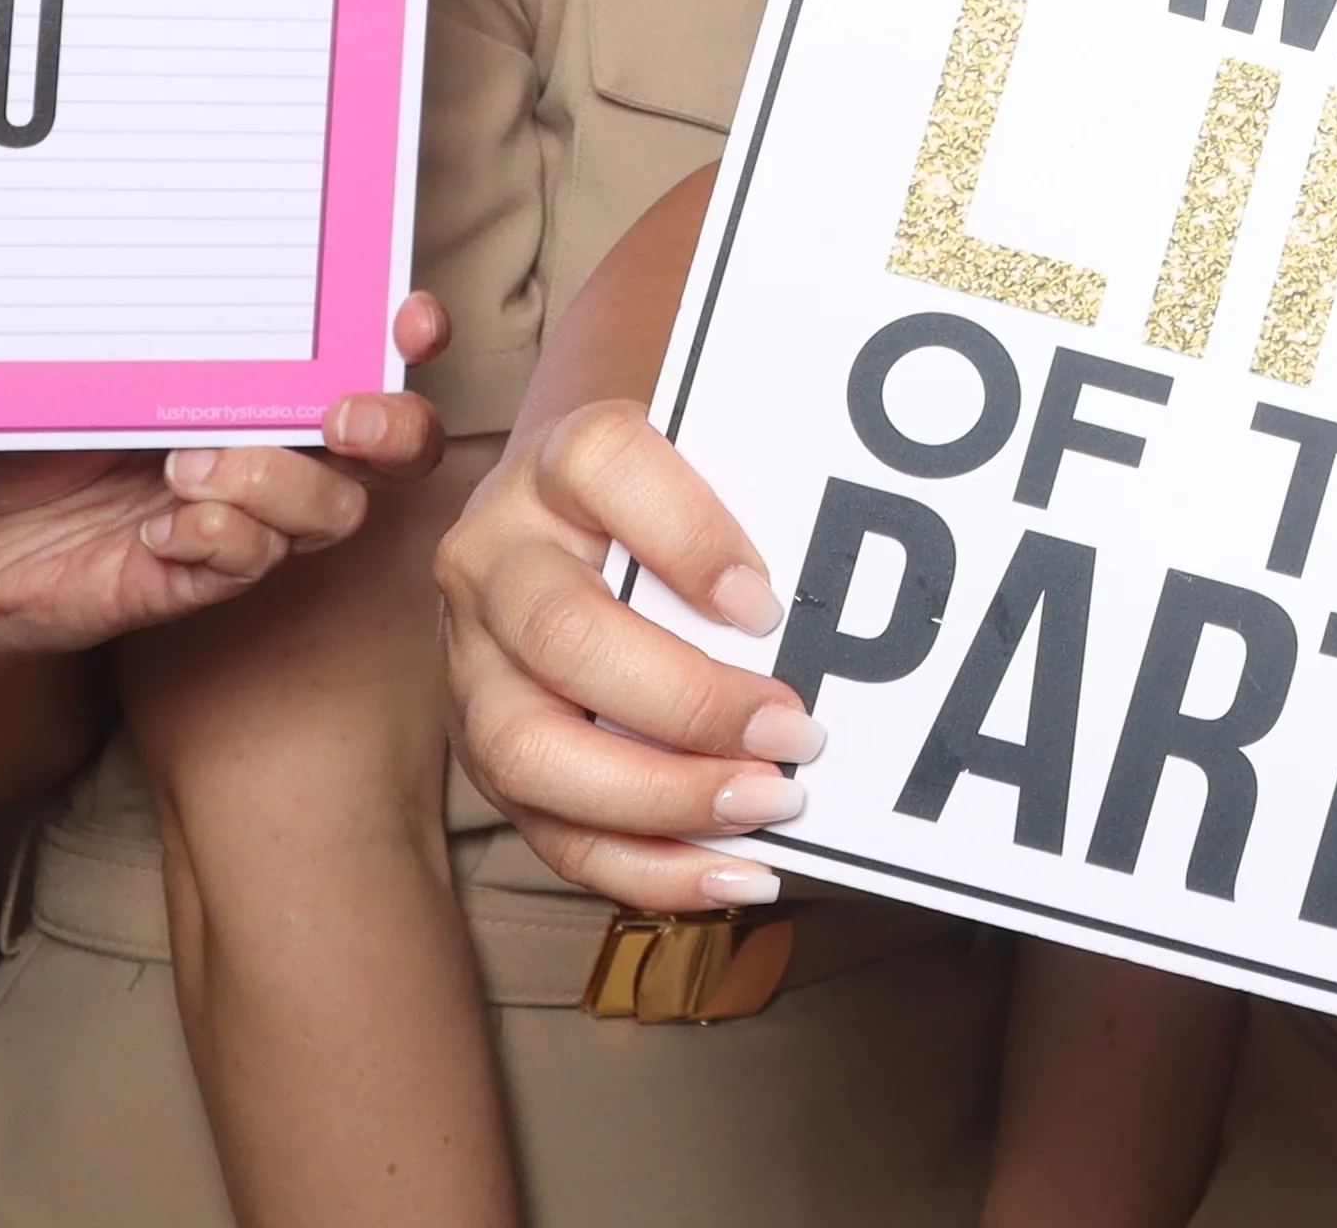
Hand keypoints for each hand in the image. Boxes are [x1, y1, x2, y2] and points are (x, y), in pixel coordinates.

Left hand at [0, 293, 444, 674]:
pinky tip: (159, 527)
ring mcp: (239, 517)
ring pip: (334, 510)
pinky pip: (249, 561)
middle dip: (393, 426)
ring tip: (185, 469)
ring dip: (275, 483)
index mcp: (256, 381)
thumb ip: (153, 330)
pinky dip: (218, 536)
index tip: (405, 319)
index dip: (406, 335)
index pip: (364, 354)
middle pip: (394, 446)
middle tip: (342, 418)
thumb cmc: (24, 432)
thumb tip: (194, 268)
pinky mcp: (193, 579)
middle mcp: (268, 450)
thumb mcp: (89, 357)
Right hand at [433, 399, 819, 913]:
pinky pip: (551, 833)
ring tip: (769, 803)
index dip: (689, 537)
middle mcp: (494, 562)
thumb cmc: (660, 502)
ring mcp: (475, 668)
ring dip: (664, 795)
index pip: (604, 465)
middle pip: (564, 635)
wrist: (561, 525)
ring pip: (532, 751)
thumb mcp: (699, 464)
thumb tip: (861, 581)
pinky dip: (649, 867)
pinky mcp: (486, 758)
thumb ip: (760, 496)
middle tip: (793, 732)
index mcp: (555, 465)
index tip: (767, 603)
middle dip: (689, 701)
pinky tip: (734, 873)